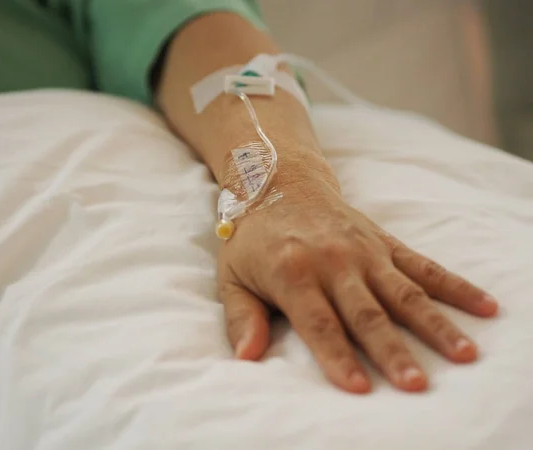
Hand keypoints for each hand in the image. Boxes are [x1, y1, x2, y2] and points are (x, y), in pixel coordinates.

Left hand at [218, 153, 497, 392]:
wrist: (279, 181)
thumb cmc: (252, 236)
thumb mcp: (232, 275)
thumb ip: (241, 316)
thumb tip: (246, 356)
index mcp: (292, 273)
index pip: (319, 323)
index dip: (338, 356)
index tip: (359, 388)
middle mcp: (333, 262)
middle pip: (367, 313)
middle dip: (391, 351)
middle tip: (416, 384)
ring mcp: (364, 251)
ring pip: (404, 292)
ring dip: (434, 324)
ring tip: (464, 353)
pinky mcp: (384, 242)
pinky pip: (424, 266)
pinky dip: (454, 286)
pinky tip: (483, 306)